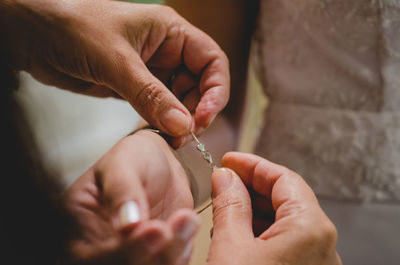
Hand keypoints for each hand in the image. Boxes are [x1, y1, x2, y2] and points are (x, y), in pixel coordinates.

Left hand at [2, 0, 229, 143]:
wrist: (35, 35)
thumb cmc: (73, 28)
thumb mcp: (116, 61)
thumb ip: (150, 95)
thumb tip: (182, 126)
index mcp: (171, 32)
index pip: (212, 61)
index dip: (215, 90)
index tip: (203, 117)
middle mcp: (167, 50)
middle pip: (200, 84)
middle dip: (197, 110)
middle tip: (186, 135)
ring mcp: (152, 70)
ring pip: (181, 99)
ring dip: (181, 121)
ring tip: (173, 139)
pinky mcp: (137, 87)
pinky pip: (160, 107)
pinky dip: (163, 122)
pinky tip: (161, 134)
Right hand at [64, 131, 198, 264]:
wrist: (157, 162)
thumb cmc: (133, 158)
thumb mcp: (122, 163)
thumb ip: (121, 190)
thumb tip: (126, 224)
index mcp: (78, 231)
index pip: (95, 256)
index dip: (127, 248)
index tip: (154, 228)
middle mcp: (100, 251)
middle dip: (156, 252)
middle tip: (179, 223)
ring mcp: (130, 256)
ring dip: (175, 252)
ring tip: (188, 218)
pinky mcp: (155, 257)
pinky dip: (183, 252)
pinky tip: (187, 226)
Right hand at [207, 152, 341, 264]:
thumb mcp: (231, 246)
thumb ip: (229, 205)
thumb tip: (225, 177)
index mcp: (310, 230)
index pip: (284, 178)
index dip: (252, 165)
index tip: (229, 161)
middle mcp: (322, 246)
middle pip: (286, 198)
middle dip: (251, 187)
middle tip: (223, 181)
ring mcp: (314, 261)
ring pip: (284, 221)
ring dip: (252, 210)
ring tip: (223, 208)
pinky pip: (284, 242)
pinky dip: (259, 232)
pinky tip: (235, 233)